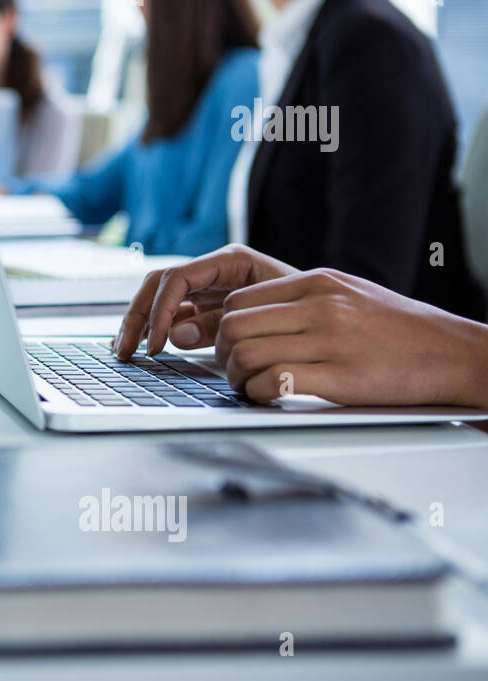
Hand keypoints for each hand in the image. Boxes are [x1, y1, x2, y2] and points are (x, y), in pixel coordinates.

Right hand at [114, 244, 295, 358]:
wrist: (339, 320)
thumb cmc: (312, 312)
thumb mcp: (270, 317)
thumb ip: (221, 325)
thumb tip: (177, 335)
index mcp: (230, 261)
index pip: (178, 278)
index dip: (160, 309)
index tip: (156, 342)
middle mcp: (214, 271)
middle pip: (159, 285)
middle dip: (138, 316)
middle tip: (126, 350)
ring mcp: (209, 289)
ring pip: (159, 298)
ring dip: (140, 324)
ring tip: (127, 351)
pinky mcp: (206, 308)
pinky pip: (172, 315)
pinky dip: (154, 331)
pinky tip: (141, 347)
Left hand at [213, 268, 487, 406]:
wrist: (457, 353)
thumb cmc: (402, 330)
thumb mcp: (350, 294)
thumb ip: (302, 299)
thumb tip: (252, 314)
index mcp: (318, 282)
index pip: (239, 300)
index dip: (224, 328)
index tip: (231, 346)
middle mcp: (321, 306)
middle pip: (233, 326)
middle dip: (223, 353)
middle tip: (234, 370)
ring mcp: (332, 341)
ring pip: (246, 354)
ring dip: (237, 378)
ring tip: (250, 386)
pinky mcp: (343, 377)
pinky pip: (274, 383)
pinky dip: (259, 394)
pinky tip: (268, 397)